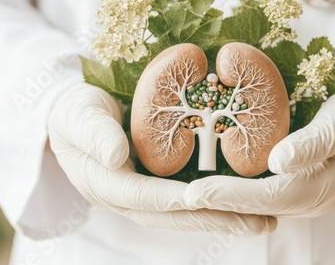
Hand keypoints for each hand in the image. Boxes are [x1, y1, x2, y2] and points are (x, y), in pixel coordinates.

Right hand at [48, 83, 275, 233]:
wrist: (72, 114)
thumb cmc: (75, 111)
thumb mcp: (80, 115)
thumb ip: (95, 134)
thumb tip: (115, 157)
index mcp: (107, 184)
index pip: (148, 198)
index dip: (181, 201)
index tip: (217, 202)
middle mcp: (126, 198)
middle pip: (174, 216)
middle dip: (217, 220)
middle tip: (261, 223)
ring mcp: (141, 195)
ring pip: (183, 214)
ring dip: (222, 218)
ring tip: (262, 220)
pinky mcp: (153, 186)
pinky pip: (184, 201)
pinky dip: (212, 205)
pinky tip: (240, 204)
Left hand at [185, 82, 334, 216]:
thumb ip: (311, 144)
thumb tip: (277, 163)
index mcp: (322, 188)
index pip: (267, 197)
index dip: (230, 196)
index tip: (194, 193)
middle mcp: (310, 200)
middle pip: (258, 207)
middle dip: (219, 204)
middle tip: (180, 197)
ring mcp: (306, 196)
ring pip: (259, 205)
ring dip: (225, 201)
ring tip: (189, 194)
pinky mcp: (300, 185)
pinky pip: (264, 194)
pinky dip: (239, 191)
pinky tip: (217, 182)